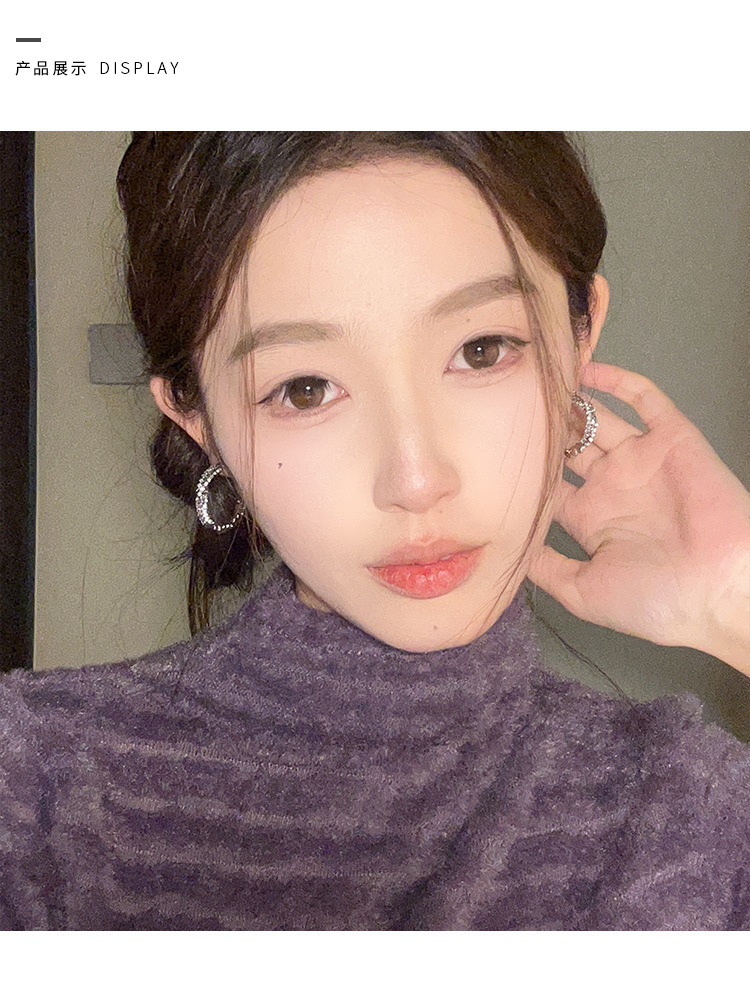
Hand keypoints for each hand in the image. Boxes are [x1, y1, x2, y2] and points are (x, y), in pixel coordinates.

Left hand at [527, 362, 749, 674]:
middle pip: (568, 446)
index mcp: (590, 518)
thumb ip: (544, 567)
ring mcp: (641, 460)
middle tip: (506, 408)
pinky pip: (644, 399)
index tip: (488, 453)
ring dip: (571, 403)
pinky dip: (617, 380)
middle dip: (542, 431)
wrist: (717, 591)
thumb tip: (507, 549)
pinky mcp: (672, 439)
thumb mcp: (582, 591)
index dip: (522, 469)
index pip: (547, 483)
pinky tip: (584, 368)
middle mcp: (612, 485)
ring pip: (599, 419)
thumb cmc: (655, 601)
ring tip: (537, 382)